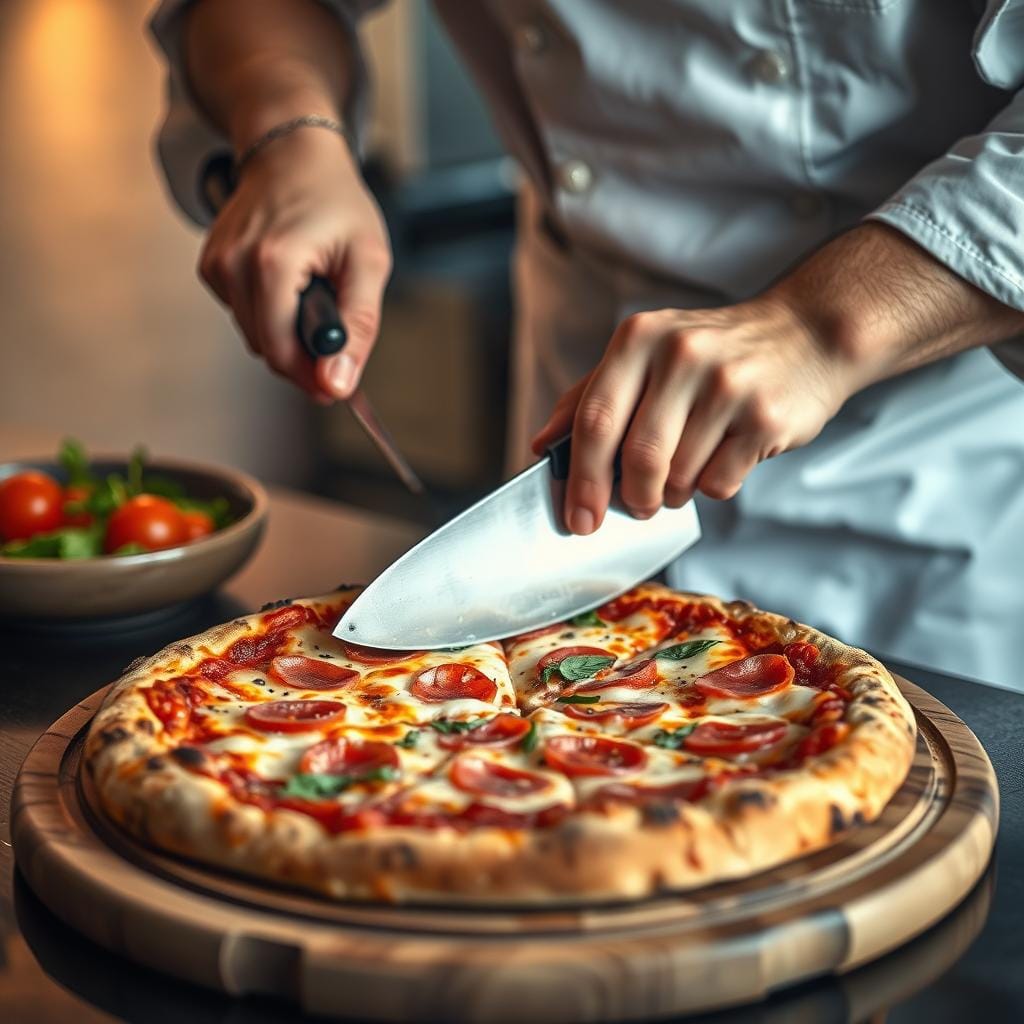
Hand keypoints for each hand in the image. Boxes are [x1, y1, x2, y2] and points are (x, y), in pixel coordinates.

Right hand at [198, 127, 391, 400]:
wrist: (292, 153)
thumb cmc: (336, 202)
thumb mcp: (368, 261)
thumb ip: (358, 326)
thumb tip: (338, 383)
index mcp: (272, 263)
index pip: (281, 352)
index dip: (312, 375)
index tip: (338, 378)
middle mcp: (234, 264)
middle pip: (267, 349)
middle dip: (303, 353)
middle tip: (334, 325)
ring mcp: (216, 264)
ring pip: (255, 336)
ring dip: (287, 330)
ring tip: (312, 290)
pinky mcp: (210, 266)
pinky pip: (243, 314)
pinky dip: (269, 310)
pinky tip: (287, 280)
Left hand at [531, 297, 851, 533]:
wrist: (807, 333)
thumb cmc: (713, 353)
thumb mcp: (646, 354)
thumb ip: (590, 396)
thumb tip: (542, 445)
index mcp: (639, 338)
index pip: (594, 419)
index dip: (579, 478)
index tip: (577, 517)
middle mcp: (681, 355)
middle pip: (637, 458)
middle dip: (632, 497)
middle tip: (638, 505)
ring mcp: (728, 386)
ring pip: (679, 478)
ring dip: (676, 492)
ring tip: (690, 464)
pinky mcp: (764, 418)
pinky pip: (718, 484)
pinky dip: (711, 486)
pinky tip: (724, 456)